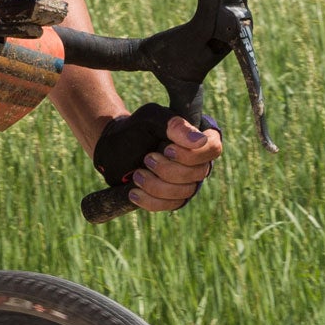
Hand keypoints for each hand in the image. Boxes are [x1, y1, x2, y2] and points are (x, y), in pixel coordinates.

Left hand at [92, 105, 221, 211]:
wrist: (111, 150)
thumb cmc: (133, 130)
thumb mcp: (150, 119)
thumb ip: (174, 125)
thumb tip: (201, 140)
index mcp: (197, 137)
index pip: (213, 148)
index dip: (192, 154)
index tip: (167, 149)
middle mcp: (197, 160)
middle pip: (199, 173)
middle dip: (168, 169)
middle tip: (146, 158)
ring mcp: (187, 180)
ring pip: (185, 192)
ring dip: (156, 185)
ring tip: (136, 174)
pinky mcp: (173, 197)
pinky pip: (171, 205)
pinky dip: (151, 200)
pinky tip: (134, 192)